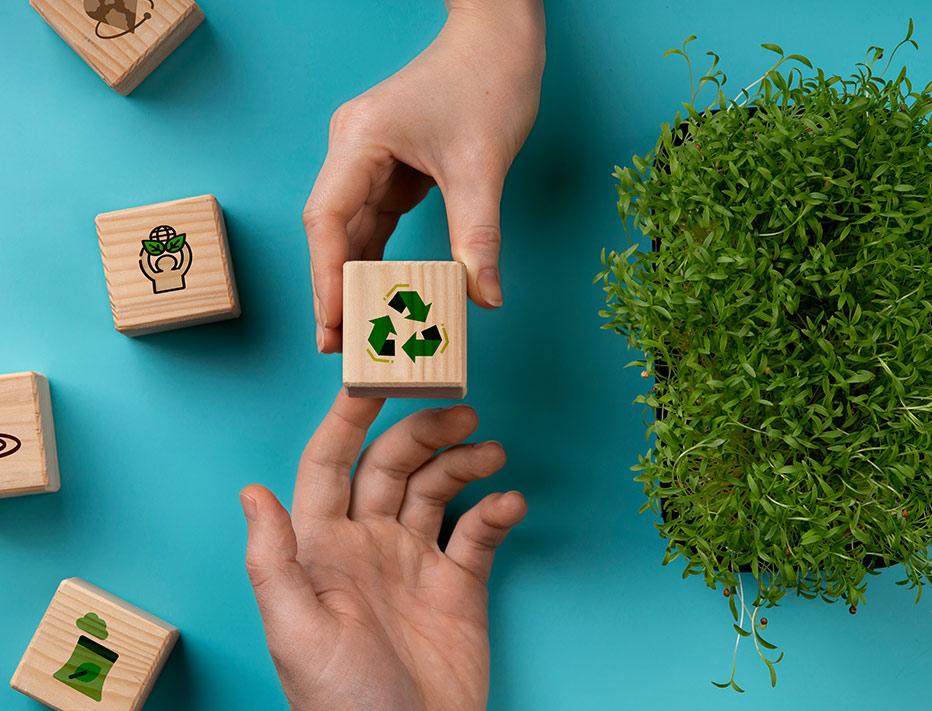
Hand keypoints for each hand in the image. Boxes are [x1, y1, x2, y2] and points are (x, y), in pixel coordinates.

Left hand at [240, 389, 527, 710]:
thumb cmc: (341, 704)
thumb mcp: (296, 633)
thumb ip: (275, 561)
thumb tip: (252, 491)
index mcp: (323, 548)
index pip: (330, 464)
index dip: (347, 420)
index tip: (372, 380)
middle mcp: (368, 544)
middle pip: (393, 465)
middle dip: (423, 432)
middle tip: (461, 413)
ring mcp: (415, 562)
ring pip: (439, 488)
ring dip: (465, 462)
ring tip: (490, 452)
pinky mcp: (458, 585)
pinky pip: (478, 533)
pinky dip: (497, 511)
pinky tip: (509, 503)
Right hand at [304, 0, 545, 351]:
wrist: (499, 39)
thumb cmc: (488, 82)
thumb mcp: (483, 166)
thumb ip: (479, 237)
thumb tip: (485, 297)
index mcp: (360, 140)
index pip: (328, 218)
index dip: (327, 276)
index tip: (332, 323)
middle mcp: (353, 150)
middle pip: (332, 230)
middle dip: (335, 288)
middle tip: (337, 345)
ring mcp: (369, 160)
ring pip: (351, 231)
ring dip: (354, 280)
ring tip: (355, 332)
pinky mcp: (390, 168)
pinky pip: (376, 222)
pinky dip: (378, 259)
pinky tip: (380, 295)